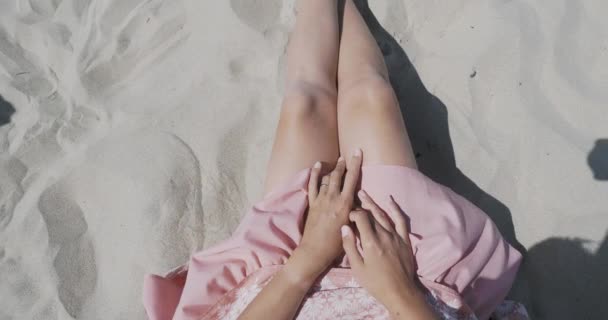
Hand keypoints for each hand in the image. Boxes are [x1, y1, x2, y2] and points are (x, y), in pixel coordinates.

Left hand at [290, 149, 362, 283]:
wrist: (316, 250)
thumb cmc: (337, 243)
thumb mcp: (351, 225)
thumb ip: (355, 211)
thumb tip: (358, 202)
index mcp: (345, 204)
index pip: (352, 179)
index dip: (355, 164)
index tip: (357, 151)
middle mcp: (333, 198)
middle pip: (338, 175)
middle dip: (344, 163)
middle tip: (348, 154)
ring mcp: (321, 199)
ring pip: (327, 178)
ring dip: (333, 168)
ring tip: (338, 161)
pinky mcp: (312, 203)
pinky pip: (312, 185)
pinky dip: (314, 174)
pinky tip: (317, 165)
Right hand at [342, 191, 432, 317]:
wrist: (399, 292)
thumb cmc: (375, 282)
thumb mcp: (357, 268)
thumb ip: (350, 246)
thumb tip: (345, 227)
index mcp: (370, 242)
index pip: (360, 218)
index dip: (353, 214)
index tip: (347, 217)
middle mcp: (383, 235)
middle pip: (371, 214)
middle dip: (361, 206)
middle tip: (354, 197)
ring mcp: (395, 236)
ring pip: (383, 215)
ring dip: (373, 203)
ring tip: (364, 194)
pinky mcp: (405, 239)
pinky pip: (400, 220)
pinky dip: (395, 209)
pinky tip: (389, 200)